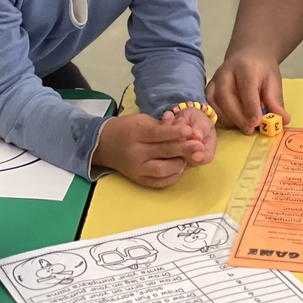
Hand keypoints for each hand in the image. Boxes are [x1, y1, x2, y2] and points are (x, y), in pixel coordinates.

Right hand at [91, 112, 214, 187]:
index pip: (159, 134)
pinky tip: (179, 168)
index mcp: (136, 133)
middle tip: (199, 147)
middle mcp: (136, 153)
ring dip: (179, 163)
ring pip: (163, 169)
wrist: (103, 145)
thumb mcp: (141, 120)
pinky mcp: (138, 179)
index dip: (175, 132)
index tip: (190, 130)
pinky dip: (172, 176)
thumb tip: (183, 129)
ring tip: (187, 157)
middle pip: (164, 151)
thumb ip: (162, 126)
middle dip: (184, 149)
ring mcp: (137, 168)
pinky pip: (158, 182)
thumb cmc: (125, 128)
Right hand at [206, 51, 289, 134]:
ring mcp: (215, 80)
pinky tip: (234, 122)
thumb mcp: (273, 81)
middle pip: (225, 95)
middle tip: (250, 129)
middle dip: (237, 116)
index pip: (246, 86)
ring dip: (228, 119)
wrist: (248, 55)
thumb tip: (283, 120)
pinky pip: (210, 106)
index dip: (250, 106)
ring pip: (214, 102)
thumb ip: (275, 100)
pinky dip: (220, 117)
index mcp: (245, 66)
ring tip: (244, 126)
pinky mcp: (209, 89)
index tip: (257, 122)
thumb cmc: (261, 70)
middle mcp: (225, 72)